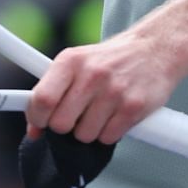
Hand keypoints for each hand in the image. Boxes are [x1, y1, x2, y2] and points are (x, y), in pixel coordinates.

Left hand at [26, 29, 185, 146]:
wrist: (154, 49)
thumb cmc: (109, 60)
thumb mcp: (76, 63)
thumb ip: (52, 91)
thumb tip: (33, 129)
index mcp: (70, 60)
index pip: (42, 99)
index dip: (37, 118)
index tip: (40, 124)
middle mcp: (91, 74)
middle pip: (61, 124)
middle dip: (65, 127)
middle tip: (76, 116)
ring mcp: (114, 91)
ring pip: (84, 135)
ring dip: (89, 131)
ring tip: (99, 112)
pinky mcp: (133, 107)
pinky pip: (108, 138)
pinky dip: (108, 133)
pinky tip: (114, 116)